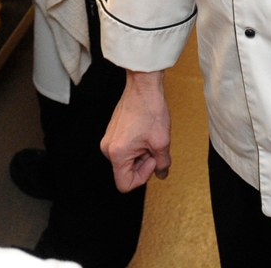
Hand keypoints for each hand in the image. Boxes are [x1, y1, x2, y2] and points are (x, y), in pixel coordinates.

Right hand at [101, 70, 171, 191]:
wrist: (143, 86)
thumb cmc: (150, 110)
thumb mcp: (162, 142)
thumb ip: (162, 163)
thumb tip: (162, 174)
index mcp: (117, 154)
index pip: (125, 185)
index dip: (143, 177)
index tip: (152, 160)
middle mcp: (108, 149)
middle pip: (126, 172)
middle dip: (143, 164)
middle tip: (154, 146)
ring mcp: (108, 140)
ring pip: (127, 160)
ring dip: (141, 154)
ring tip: (150, 137)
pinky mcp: (112, 133)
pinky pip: (125, 150)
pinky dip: (137, 146)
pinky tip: (145, 132)